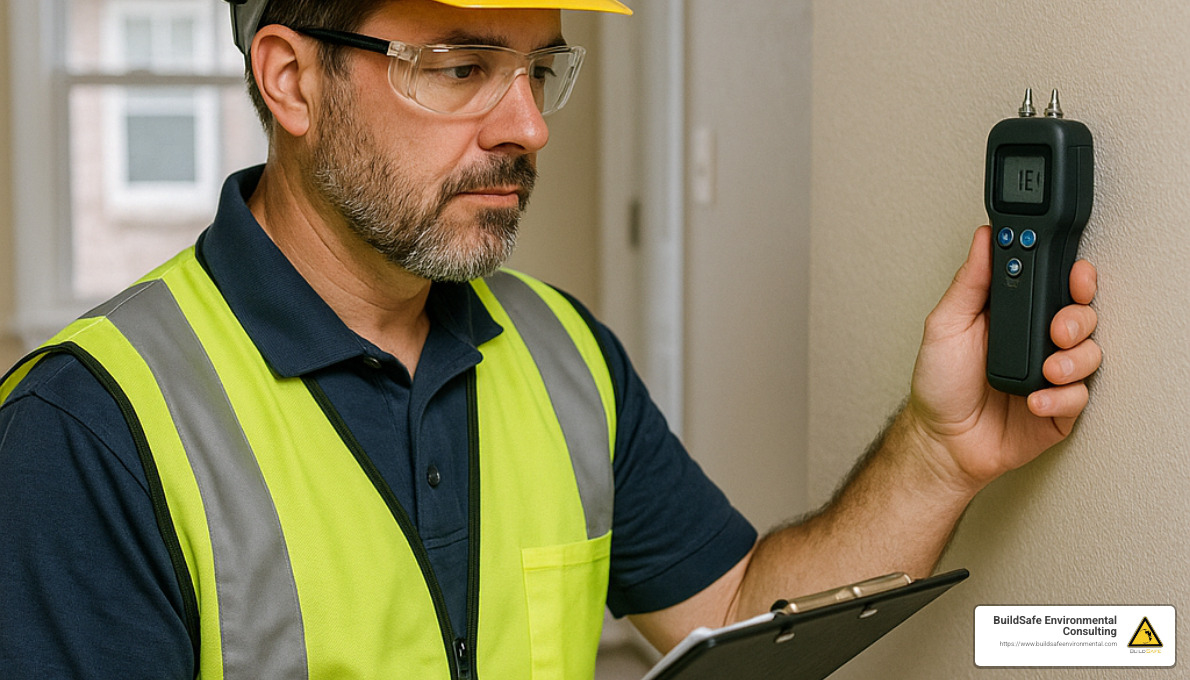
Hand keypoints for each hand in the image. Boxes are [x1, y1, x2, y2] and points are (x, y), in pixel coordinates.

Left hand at [905, 225, 1100, 493]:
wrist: (941, 440)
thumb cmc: (940, 383)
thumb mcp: (945, 324)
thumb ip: (969, 281)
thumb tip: (985, 238)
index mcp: (1015, 315)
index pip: (1055, 284)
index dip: (1072, 275)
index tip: (1074, 272)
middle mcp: (1038, 341)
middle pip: (1083, 315)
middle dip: (1077, 317)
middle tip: (1056, 330)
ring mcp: (1052, 375)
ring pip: (1091, 354)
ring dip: (1073, 359)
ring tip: (1046, 371)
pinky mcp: (1060, 409)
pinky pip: (1080, 397)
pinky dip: (1061, 397)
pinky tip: (1035, 401)